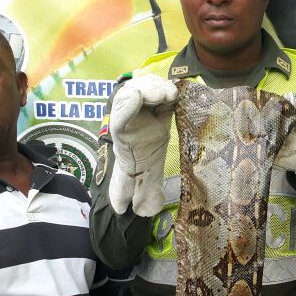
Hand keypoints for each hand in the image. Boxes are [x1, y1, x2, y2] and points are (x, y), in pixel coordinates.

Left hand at [108, 74, 177, 216]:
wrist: (146, 162)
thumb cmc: (138, 172)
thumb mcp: (132, 182)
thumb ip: (127, 190)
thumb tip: (121, 208)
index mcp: (120, 133)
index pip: (120, 114)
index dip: (127, 105)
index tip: (138, 98)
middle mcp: (127, 115)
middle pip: (130, 93)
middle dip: (146, 91)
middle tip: (165, 96)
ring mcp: (140, 105)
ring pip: (143, 86)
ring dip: (157, 86)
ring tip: (172, 95)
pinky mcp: (153, 102)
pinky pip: (157, 88)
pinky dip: (167, 88)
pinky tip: (176, 94)